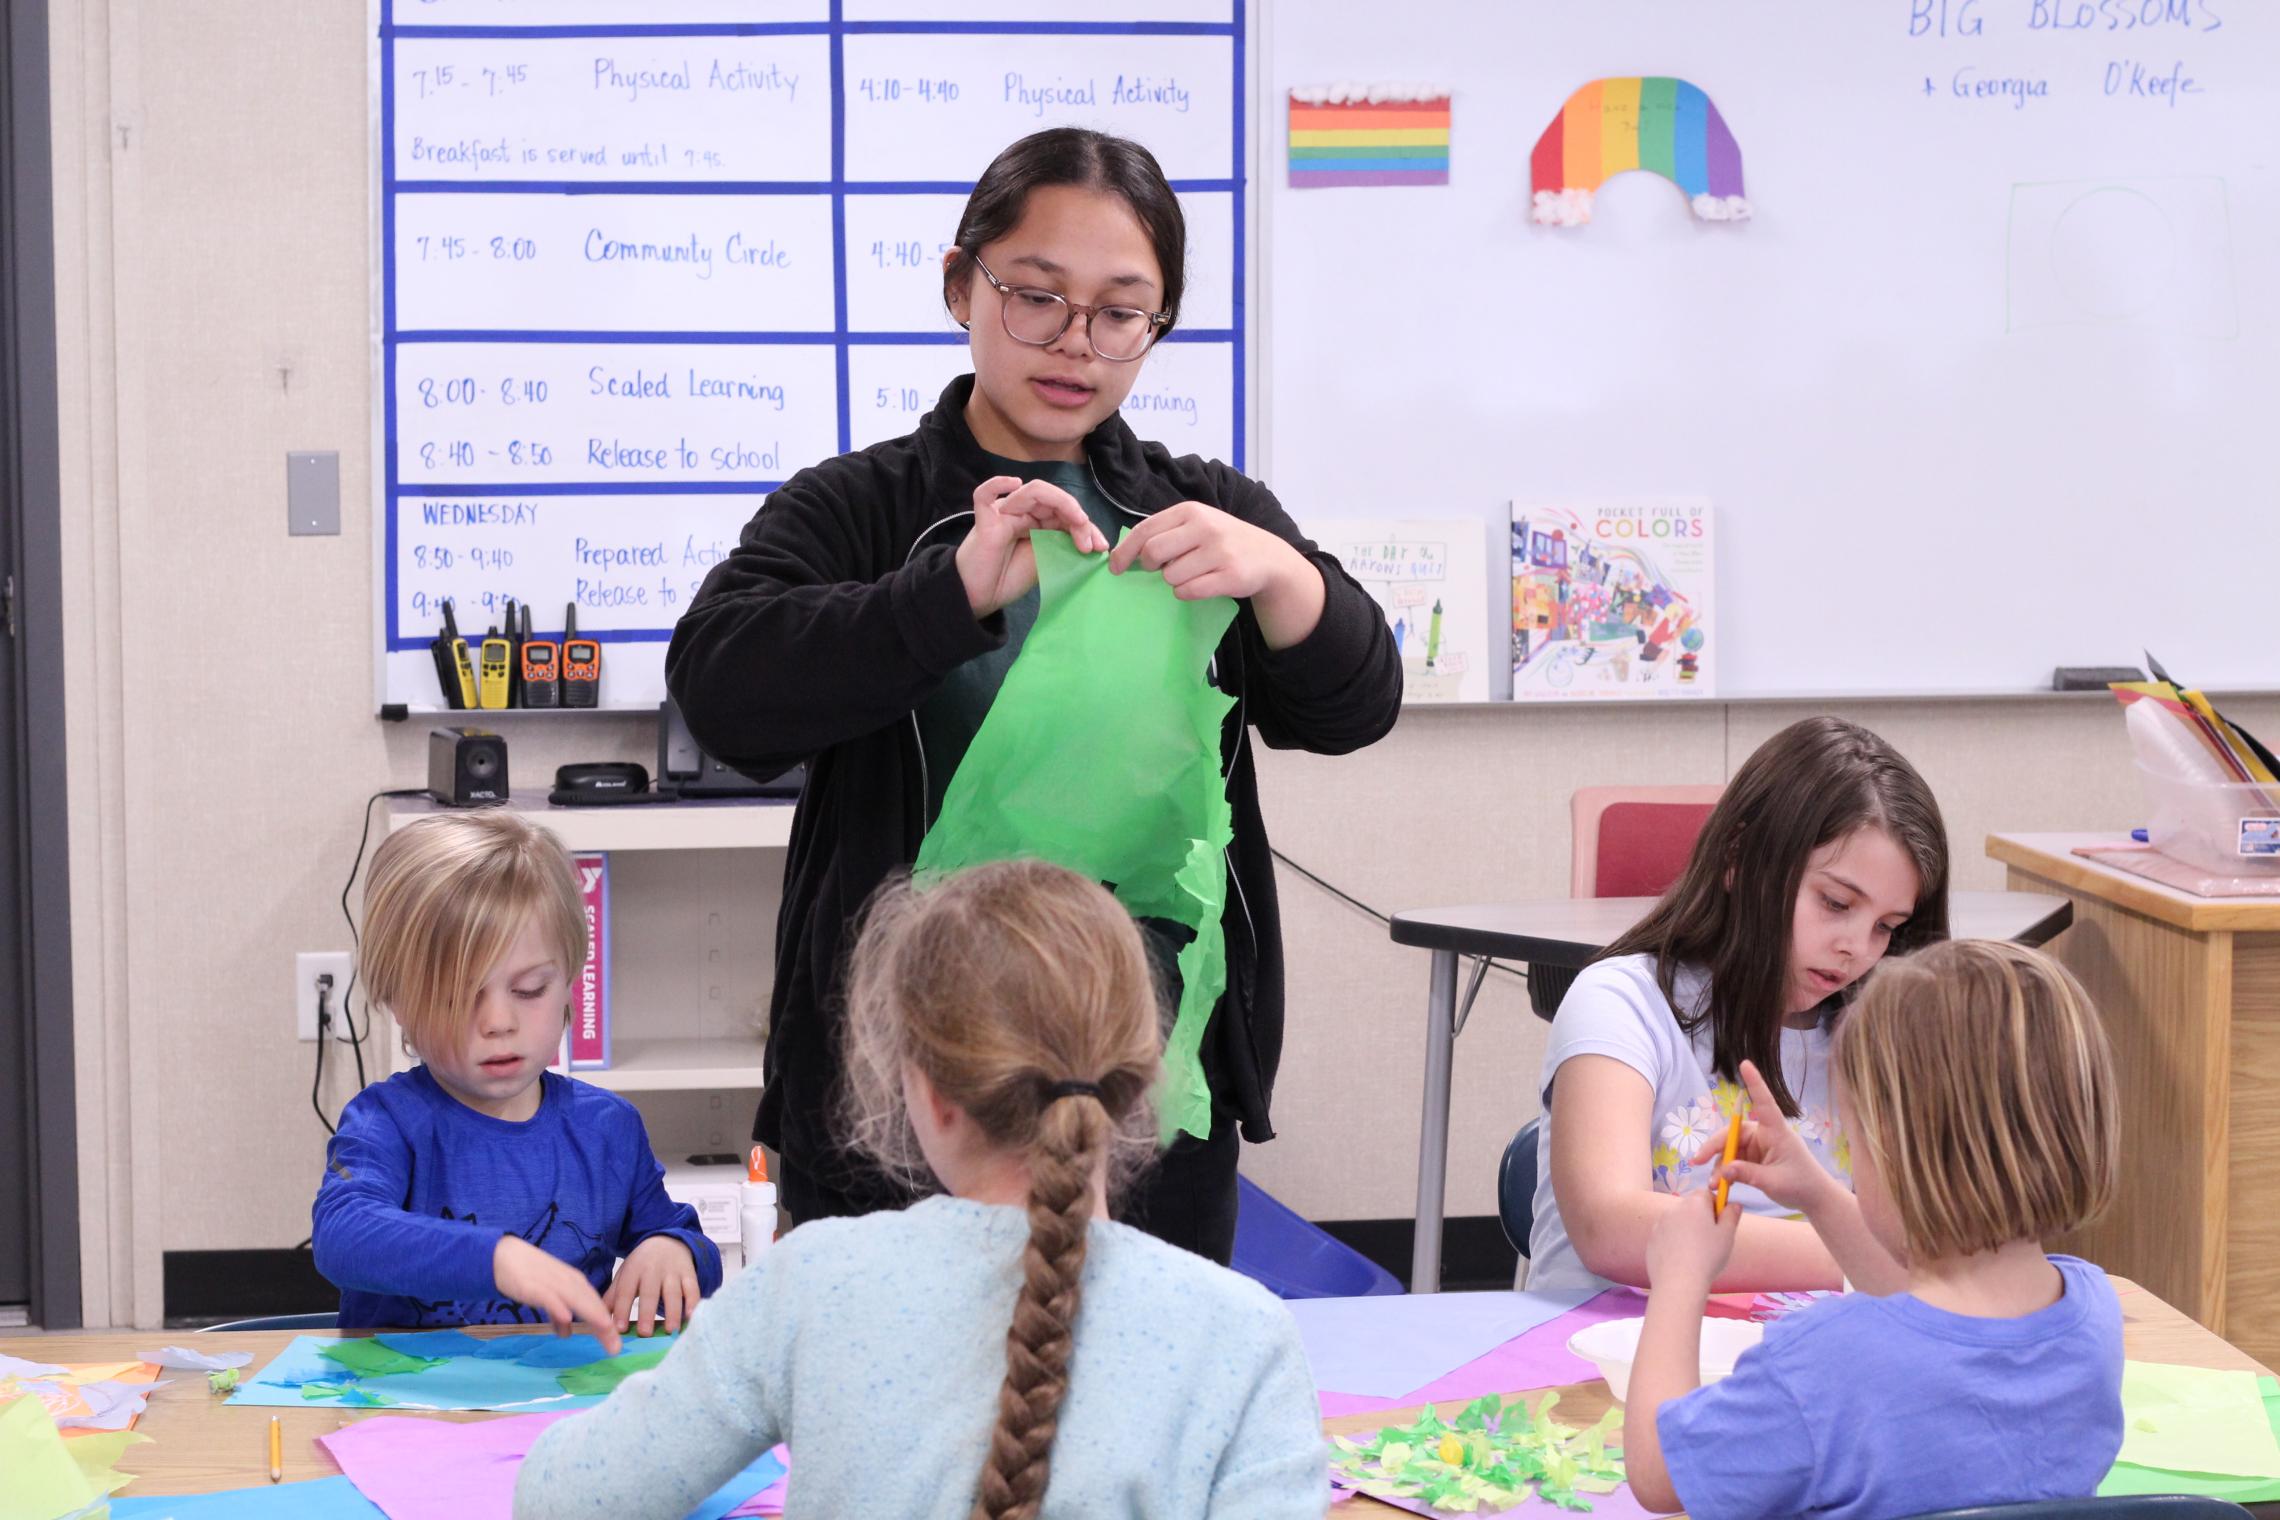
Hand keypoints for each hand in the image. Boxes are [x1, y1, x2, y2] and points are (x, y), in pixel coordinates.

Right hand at [493, 1236, 622, 1355]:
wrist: (503, 1255)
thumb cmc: (528, 1275)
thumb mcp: (548, 1296)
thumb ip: (557, 1314)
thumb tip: (566, 1332)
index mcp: (574, 1284)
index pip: (596, 1305)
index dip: (607, 1324)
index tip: (616, 1344)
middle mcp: (568, 1282)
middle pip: (591, 1305)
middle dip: (604, 1326)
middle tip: (615, 1348)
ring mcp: (552, 1283)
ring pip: (576, 1300)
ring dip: (591, 1316)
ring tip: (605, 1331)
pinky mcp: (533, 1286)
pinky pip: (548, 1297)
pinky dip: (558, 1307)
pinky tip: (567, 1318)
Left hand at [604, 1236, 700, 1337]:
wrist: (668, 1241)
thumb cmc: (642, 1265)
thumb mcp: (625, 1274)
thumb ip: (613, 1296)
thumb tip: (599, 1320)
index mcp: (633, 1270)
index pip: (626, 1291)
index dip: (622, 1309)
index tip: (619, 1329)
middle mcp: (653, 1269)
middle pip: (650, 1292)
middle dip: (647, 1313)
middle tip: (645, 1333)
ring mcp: (673, 1271)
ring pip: (673, 1292)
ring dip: (672, 1312)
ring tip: (670, 1330)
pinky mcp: (689, 1274)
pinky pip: (693, 1288)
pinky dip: (693, 1302)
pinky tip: (690, 1317)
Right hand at [953, 475, 1108, 617]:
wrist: (979, 598)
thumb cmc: (1008, 580)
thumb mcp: (1047, 563)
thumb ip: (1064, 548)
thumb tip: (1094, 544)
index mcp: (1037, 522)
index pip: (1065, 512)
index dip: (1086, 526)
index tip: (1101, 548)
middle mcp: (1021, 513)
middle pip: (1054, 500)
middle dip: (1078, 518)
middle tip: (1091, 544)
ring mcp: (1003, 514)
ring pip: (1032, 492)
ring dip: (1062, 504)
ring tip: (1078, 522)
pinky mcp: (984, 520)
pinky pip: (985, 494)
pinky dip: (998, 484)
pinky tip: (1014, 483)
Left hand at [1107, 501, 1303, 602]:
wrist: (1267, 556)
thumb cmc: (1223, 541)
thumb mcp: (1197, 524)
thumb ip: (1166, 532)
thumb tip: (1126, 553)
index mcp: (1190, 511)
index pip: (1145, 530)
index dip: (1125, 551)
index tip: (1115, 567)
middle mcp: (1205, 527)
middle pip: (1154, 552)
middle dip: (1151, 566)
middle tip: (1160, 569)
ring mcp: (1219, 551)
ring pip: (1171, 575)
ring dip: (1173, 581)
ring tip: (1191, 574)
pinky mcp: (1230, 576)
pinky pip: (1189, 591)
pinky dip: (1186, 593)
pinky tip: (1197, 586)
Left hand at [1645, 1180, 1742, 1292]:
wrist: (1678, 1281)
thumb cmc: (1708, 1257)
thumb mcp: (1727, 1235)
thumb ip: (1731, 1215)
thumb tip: (1734, 1204)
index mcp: (1694, 1204)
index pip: (1706, 1193)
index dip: (1716, 1206)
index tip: (1720, 1223)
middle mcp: (1674, 1209)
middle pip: (1691, 1207)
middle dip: (1701, 1218)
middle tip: (1710, 1240)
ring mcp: (1660, 1224)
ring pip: (1678, 1221)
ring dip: (1687, 1230)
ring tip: (1696, 1253)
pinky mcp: (1652, 1239)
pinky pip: (1666, 1235)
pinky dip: (1674, 1242)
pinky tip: (1681, 1259)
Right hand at [1689, 1060, 1845, 1217]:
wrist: (1814, 1199)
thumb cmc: (1801, 1185)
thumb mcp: (1773, 1182)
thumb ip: (1747, 1174)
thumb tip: (1722, 1170)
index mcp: (1776, 1132)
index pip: (1764, 1103)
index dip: (1754, 1083)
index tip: (1745, 1064)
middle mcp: (1764, 1135)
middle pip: (1733, 1132)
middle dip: (1714, 1147)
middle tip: (1697, 1161)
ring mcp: (1758, 1146)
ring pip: (1729, 1148)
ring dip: (1718, 1165)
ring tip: (1714, 1185)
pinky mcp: (1754, 1158)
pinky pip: (1733, 1160)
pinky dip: (1725, 1171)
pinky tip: (1719, 1184)